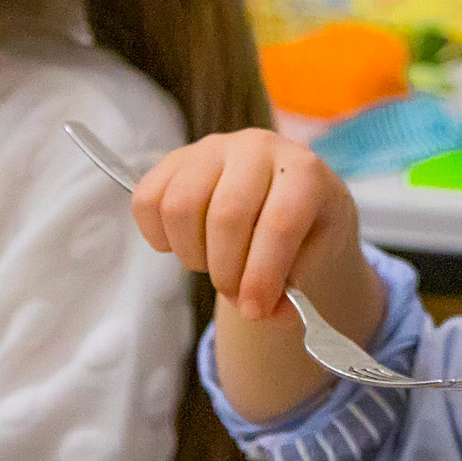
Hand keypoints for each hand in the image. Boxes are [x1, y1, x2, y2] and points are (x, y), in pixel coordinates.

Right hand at [130, 129, 361, 322]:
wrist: (287, 197)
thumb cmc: (304, 230)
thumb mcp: (314, 262)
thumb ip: (290, 291)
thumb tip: (260, 313)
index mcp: (304, 172)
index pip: (278, 222)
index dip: (261, 275)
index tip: (254, 312)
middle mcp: (258, 147)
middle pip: (226, 215)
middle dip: (226, 271)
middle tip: (235, 294)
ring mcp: (213, 148)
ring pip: (180, 206)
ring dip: (192, 253)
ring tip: (213, 262)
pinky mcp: (176, 159)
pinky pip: (147, 199)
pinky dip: (158, 235)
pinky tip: (185, 245)